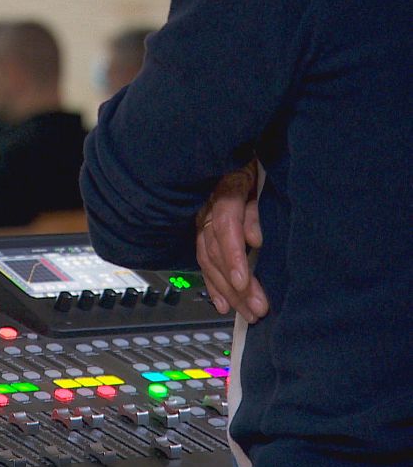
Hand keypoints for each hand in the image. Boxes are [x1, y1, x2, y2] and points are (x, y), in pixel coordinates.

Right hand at [196, 161, 268, 322]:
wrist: (242, 153)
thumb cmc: (259, 165)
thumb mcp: (264, 178)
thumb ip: (256, 209)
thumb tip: (254, 240)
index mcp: (226, 189)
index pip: (225, 225)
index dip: (233, 255)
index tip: (244, 281)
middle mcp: (207, 208)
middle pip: (216, 250)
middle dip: (235, 283)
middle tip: (257, 308)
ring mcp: (203, 220)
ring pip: (209, 260)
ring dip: (228, 290)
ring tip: (247, 312)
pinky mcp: (204, 232)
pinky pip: (204, 261)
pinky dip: (214, 285)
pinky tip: (224, 304)